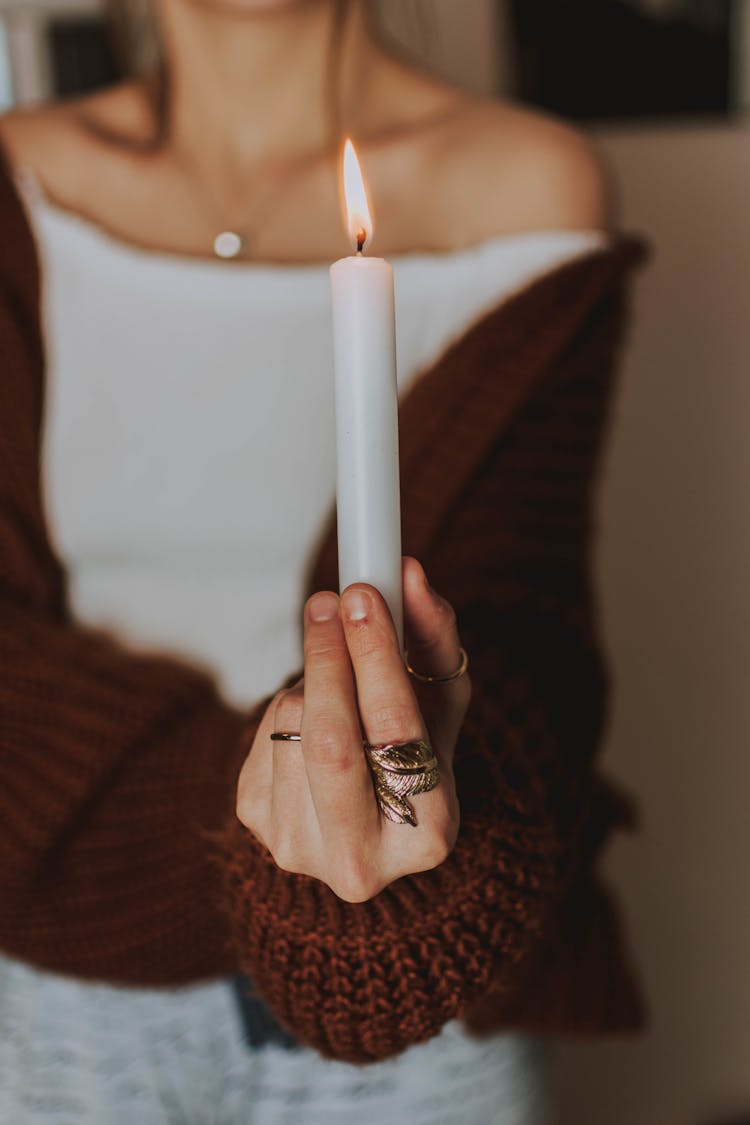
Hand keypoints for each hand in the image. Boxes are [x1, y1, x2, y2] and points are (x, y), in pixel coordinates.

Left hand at [236, 557, 470, 901]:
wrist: (373, 815)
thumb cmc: (416, 750)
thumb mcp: (441, 699)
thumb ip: (432, 635)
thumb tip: (406, 573)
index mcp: (428, 834)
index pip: (394, 733)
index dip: (375, 657)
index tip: (362, 595)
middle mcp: (362, 859)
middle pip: (330, 741)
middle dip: (328, 658)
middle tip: (331, 602)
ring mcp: (300, 847)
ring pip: (291, 727)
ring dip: (312, 681)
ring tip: (338, 679)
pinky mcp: (258, 824)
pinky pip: (264, 735)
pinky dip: (289, 705)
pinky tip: (315, 716)